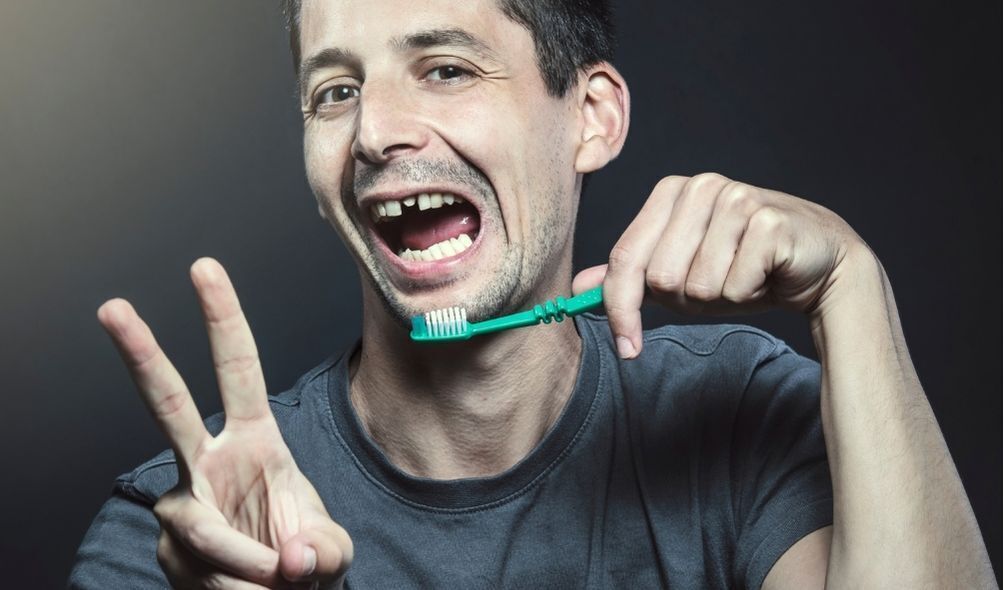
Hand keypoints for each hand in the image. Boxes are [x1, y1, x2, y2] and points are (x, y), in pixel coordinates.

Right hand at [98, 258, 352, 588]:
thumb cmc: (304, 554)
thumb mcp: (331, 549)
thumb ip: (323, 551)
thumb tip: (291, 560)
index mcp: (256, 438)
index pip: (238, 369)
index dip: (223, 319)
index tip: (203, 268)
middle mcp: (209, 461)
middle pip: (168, 402)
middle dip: (142, 354)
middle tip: (113, 308)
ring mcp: (183, 503)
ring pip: (204, 532)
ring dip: (251, 568)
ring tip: (281, 581)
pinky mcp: (170, 549)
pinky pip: (211, 576)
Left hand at [572, 172, 868, 358]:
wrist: (818, 264)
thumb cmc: (744, 267)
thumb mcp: (680, 272)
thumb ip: (631, 276)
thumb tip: (579, 287)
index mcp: (671, 191)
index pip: (625, 258)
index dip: (621, 310)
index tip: (627, 348)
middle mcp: (701, 186)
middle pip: (660, 276)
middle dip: (686, 299)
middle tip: (718, 283)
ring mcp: (736, 199)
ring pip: (697, 284)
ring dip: (720, 296)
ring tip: (743, 275)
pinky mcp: (768, 221)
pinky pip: (734, 285)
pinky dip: (748, 293)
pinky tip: (766, 274)